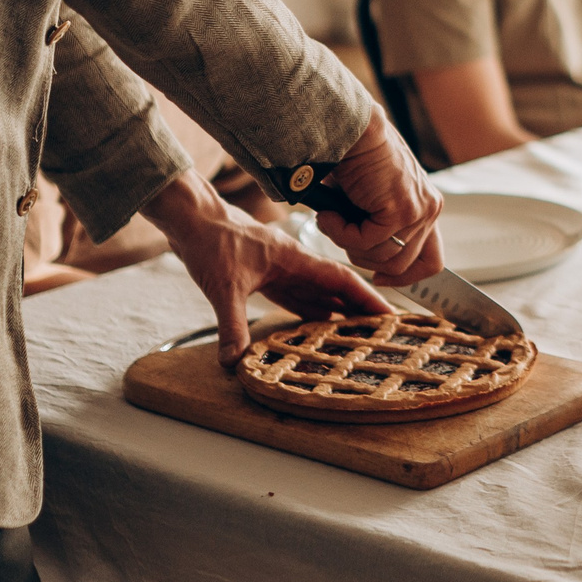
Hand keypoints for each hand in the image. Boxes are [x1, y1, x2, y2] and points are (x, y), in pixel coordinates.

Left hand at [141, 170, 392, 368]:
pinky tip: (313, 328)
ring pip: (317, 293)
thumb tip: (233, 362)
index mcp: (295, 259)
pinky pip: (295, 296)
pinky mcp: (265, 274)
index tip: (390, 316)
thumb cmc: (211, 241)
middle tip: (382, 333)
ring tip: (356, 336)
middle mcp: (294, 263)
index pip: (342, 279)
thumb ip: (232, 325)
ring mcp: (280, 268)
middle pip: (336, 288)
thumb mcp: (223, 287)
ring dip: (336, 312)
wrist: (191, 219)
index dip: (368, 298)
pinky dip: (308, 312)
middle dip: (359, 309)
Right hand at [311, 111, 444, 286]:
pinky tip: (329, 213)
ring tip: (332, 217)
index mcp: (426, 208)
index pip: (432, 261)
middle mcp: (429, 210)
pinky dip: (341, 232)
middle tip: (340, 233)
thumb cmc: (355, 158)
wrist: (351, 129)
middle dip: (364, 257)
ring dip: (348, 243)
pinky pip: (366, 242)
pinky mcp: (401, 209)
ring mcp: (418, 211)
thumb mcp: (372, 200)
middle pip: (400, 265)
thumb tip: (367, 259)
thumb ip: (378, 227)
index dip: (405, 278)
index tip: (380, 280)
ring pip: (381, 257)